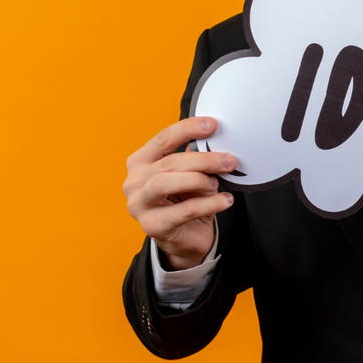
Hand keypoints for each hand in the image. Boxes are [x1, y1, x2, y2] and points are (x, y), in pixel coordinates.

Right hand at [123, 116, 236, 269]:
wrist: (185, 238)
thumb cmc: (185, 200)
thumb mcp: (191, 174)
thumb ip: (195, 157)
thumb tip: (216, 139)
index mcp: (140, 162)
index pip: (163, 138)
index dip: (188, 129)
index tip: (213, 125)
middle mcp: (134, 182)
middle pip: (169, 162)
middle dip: (203, 159)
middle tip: (228, 161)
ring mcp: (139, 204)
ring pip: (167, 182)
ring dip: (199, 180)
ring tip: (217, 183)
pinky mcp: (152, 226)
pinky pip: (184, 210)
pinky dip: (209, 204)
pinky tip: (225, 201)